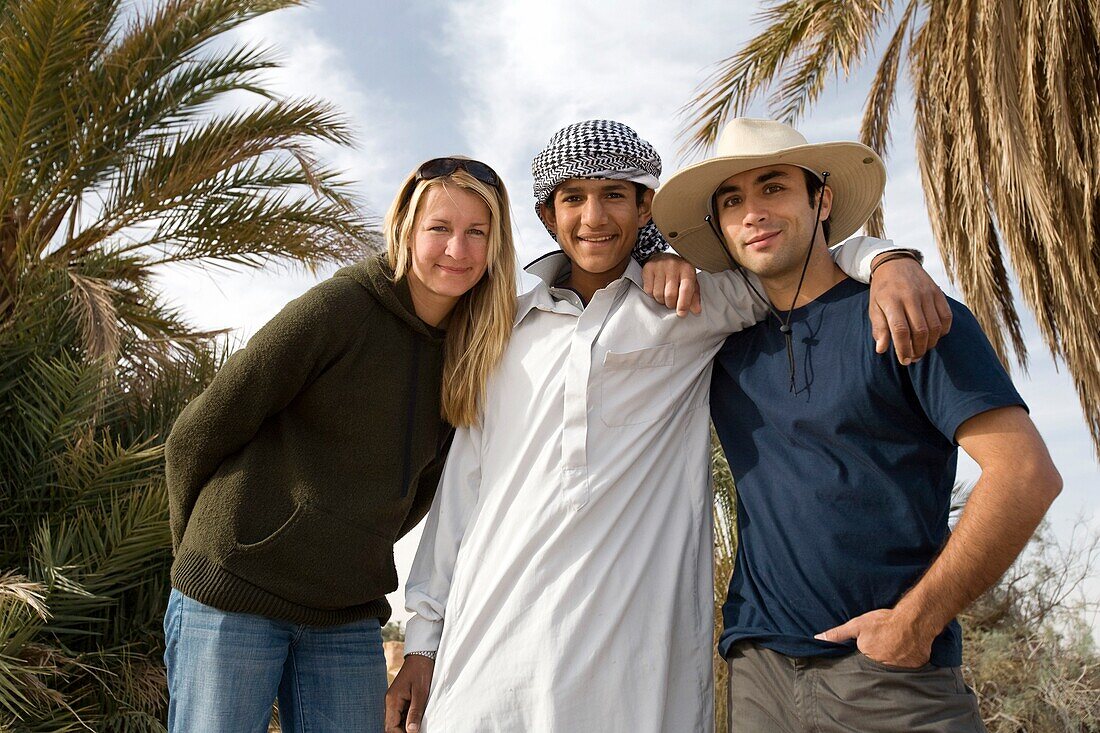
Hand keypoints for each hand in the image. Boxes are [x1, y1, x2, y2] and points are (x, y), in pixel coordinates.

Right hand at [385, 654, 434, 732]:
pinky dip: (407, 722)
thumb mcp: (421, 692)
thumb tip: (411, 731)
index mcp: (392, 701)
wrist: (421, 656)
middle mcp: (390, 703)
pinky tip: (417, 723)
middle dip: (403, 732)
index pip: (390, 727)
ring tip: (418, 729)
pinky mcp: (400, 700)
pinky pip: (401, 716)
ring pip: (396, 722)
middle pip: (392, 727)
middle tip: (417, 732)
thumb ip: (415, 712)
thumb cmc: (421, 671)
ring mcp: (394, 702)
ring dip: (405, 728)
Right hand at [641, 253, 701, 316]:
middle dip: (670, 304)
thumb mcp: (690, 282)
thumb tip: (696, 310)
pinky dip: (652, 294)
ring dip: (661, 300)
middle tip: (671, 303)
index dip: (683, 304)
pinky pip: (648, 290)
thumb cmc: (679, 273)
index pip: (685, 290)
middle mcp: (673, 265)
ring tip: (664, 295)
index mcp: (687, 269)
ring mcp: (660, 265)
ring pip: (658, 294)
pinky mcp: (648, 268)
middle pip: (670, 294)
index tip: (681, 313)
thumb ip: (694, 297)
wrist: (664, 257)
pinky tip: (656, 288)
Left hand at [815, 608, 934, 668]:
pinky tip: (907, 649)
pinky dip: (908, 660)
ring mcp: (901, 668)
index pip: (862, 661)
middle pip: (877, 665)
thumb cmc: (884, 621)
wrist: (914, 618)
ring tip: (895, 646)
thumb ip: (837, 634)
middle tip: (884, 644)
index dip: (865, 653)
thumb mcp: (857, 625)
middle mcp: (884, 667)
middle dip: (878, 657)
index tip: (870, 646)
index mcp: (867, 658)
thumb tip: (818, 638)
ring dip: (893, 659)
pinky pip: (909, 666)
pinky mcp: (916, 666)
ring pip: (893, 667)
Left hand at [868, 255, 951, 363]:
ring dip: (930, 343)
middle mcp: (911, 296)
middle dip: (918, 349)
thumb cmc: (883, 290)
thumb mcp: (874, 307)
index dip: (903, 348)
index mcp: (891, 301)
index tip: (904, 361)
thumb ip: (879, 328)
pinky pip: (946, 317)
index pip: (900, 330)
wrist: (896, 264)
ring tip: (922, 349)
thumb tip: (881, 349)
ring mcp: (927, 294)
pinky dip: (943, 331)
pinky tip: (934, 336)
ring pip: (935, 326)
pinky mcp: (938, 293)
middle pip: (920, 330)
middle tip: (913, 358)